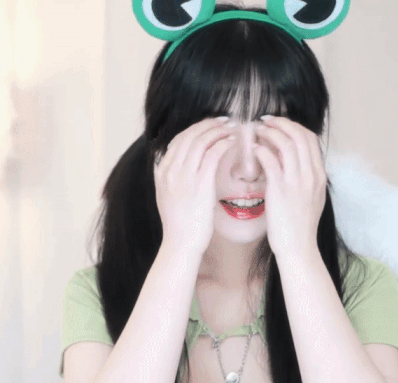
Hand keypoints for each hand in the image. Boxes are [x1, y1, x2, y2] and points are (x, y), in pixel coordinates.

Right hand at [154, 117, 235, 254]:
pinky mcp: (200, 184)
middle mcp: (170, 171)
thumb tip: (183, 168)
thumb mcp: (167, 197)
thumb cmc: (180, 225)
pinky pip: (212, 154)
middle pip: (189, 136)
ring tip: (231, 128)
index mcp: (162, 172)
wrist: (181, 244)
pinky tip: (232, 142)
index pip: (178, 140)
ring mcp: (184, 177)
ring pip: (201, 141)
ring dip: (218, 130)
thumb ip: (172, 180)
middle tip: (224, 120)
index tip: (209, 125)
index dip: (195, 128)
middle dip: (208, 124)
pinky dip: (223, 143)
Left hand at [253, 116, 326, 257]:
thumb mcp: (310, 197)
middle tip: (265, 121)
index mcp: (319, 175)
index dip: (294, 126)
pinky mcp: (280, 190)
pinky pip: (270, 161)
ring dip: (270, 133)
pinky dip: (261, 150)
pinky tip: (253, 150)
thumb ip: (303, 177)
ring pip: (286, 144)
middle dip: (281, 123)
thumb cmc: (300, 226)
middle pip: (300, 135)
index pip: (310, 139)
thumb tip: (288, 160)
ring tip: (257, 132)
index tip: (279, 124)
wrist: (298, 247)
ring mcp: (297, 182)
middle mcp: (311, 175)